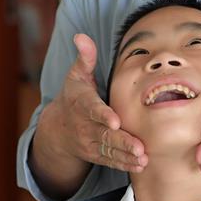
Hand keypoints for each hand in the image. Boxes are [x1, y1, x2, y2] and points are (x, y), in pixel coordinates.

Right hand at [32, 34, 147, 197]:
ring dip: (126, 155)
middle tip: (138, 147)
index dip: (102, 115)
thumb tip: (81, 36)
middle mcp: (85, 126)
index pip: (92, 109)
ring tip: (142, 158)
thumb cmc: (74, 96)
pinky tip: (139, 165)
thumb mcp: (76, 75)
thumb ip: (84, 57)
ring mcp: (90, 142)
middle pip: (104, 135)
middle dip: (121, 142)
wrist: (58, 128)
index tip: (115, 121)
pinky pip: (110, 161)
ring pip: (109, 151)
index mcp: (81, 103)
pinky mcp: (96, 154)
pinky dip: (124, 164)